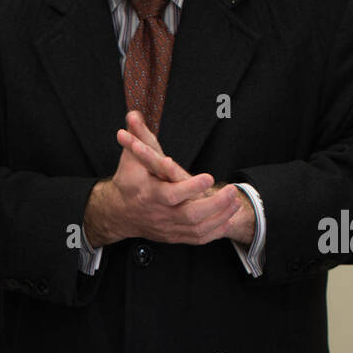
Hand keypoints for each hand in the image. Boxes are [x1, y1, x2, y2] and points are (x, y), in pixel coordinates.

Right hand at [83, 110, 243, 246]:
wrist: (119, 213)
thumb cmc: (128, 182)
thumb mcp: (131, 158)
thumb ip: (137, 136)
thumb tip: (133, 114)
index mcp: (149, 194)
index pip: (172, 194)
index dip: (191, 187)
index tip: (208, 176)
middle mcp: (159, 214)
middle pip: (191, 215)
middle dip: (215, 204)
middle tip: (231, 190)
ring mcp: (167, 227)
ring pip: (198, 229)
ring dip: (220, 216)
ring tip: (234, 201)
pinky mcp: (173, 236)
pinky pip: (198, 239)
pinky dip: (215, 230)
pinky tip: (227, 218)